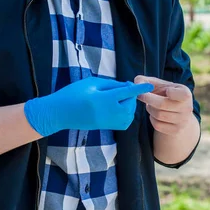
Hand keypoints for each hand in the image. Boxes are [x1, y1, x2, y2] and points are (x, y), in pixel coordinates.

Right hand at [24, 77, 153, 136]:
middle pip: (129, 105)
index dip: (139, 88)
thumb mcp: (91, 83)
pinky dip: (126, 115)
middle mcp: (107, 113)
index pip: (127, 93)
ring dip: (129, 106)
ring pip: (128, 116)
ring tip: (121, 98)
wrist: (59, 113)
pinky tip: (119, 107)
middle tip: (124, 88)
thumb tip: (125, 87)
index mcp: (103, 99)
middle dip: (130, 97)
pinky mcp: (105, 127)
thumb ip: (110, 84)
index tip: (150, 85)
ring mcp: (106, 122)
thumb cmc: (73, 93)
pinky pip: (123, 123)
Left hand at [135, 76, 195, 135]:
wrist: (176, 111)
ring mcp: (182, 121)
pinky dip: (152, 119)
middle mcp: (187, 108)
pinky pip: (158, 125)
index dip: (171, 92)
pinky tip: (154, 114)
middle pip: (162, 104)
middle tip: (141, 95)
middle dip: (148, 99)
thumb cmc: (164, 93)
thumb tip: (136, 84)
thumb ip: (145, 81)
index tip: (166, 90)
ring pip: (159, 115)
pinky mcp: (176, 130)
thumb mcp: (158, 84)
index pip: (183, 95)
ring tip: (150, 104)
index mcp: (185, 93)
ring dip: (150, 109)